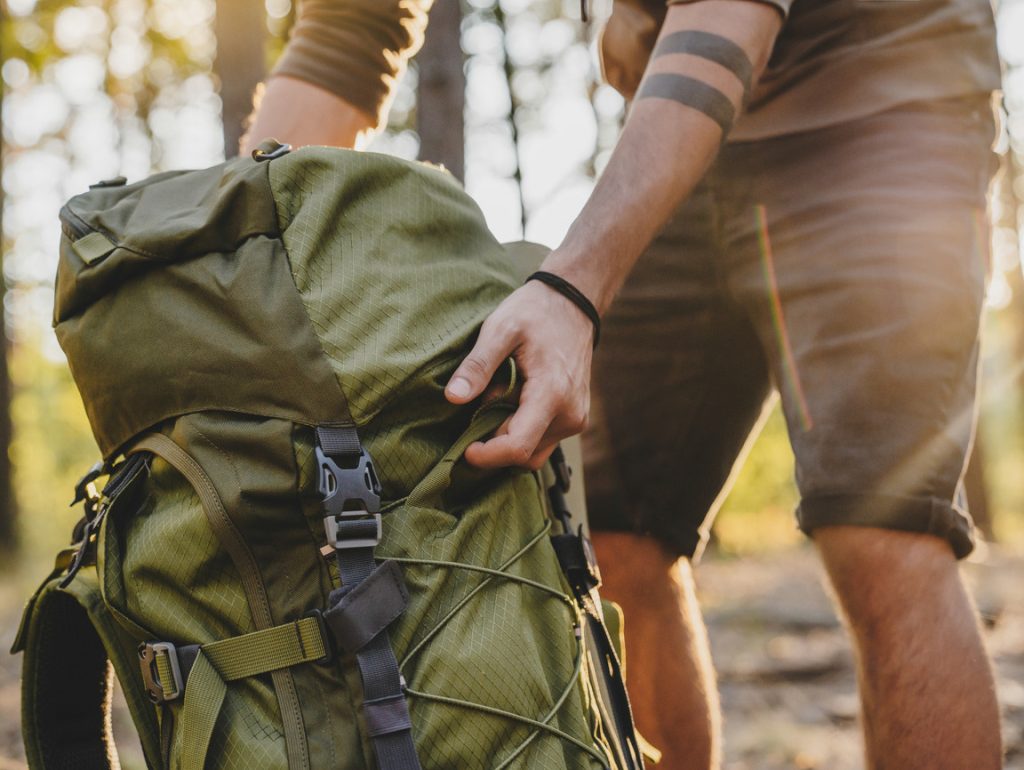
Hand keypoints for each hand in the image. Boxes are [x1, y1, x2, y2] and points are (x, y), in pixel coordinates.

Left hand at [445, 278, 595, 469]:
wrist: (572, 304)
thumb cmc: (535, 312)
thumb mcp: (500, 329)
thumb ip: (478, 365)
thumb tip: (454, 398)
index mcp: (553, 393)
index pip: (518, 446)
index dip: (487, 456)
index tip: (465, 449)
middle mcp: (570, 414)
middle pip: (523, 453)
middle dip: (495, 442)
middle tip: (480, 406)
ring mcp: (576, 419)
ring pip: (533, 451)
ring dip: (507, 437)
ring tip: (497, 399)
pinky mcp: (575, 419)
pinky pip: (543, 441)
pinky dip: (521, 431)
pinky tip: (512, 402)